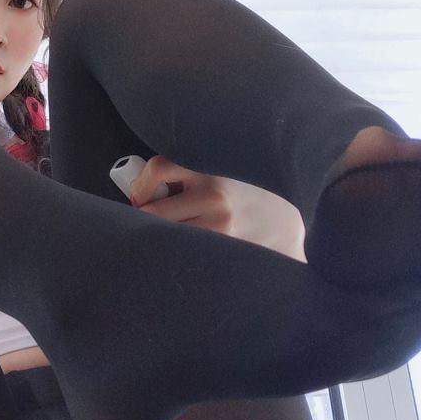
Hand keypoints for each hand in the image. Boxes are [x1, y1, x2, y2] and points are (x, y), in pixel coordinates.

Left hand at [130, 154, 306, 259]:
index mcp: (208, 169)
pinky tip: (183, 245)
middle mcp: (213, 197)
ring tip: (166, 231)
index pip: (160, 168)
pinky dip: (174, 248)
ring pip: (164, 236)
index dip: (141, 183)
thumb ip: (185, 172)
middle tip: (146, 217)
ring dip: (157, 234)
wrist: (280, 219)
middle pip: (153, 212)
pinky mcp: (221, 249)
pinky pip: (181, 251)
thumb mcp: (216, 169)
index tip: (139, 195)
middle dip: (144, 217)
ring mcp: (217, 228)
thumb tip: (139, 187)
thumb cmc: (238, 191)